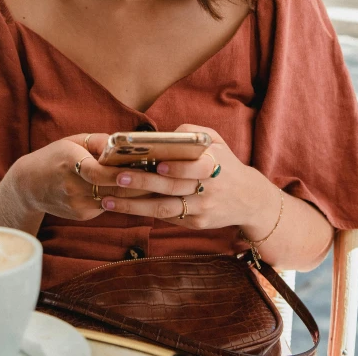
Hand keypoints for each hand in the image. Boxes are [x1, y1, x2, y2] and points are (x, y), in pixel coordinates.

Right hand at [13, 133, 150, 221]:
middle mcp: (73, 188)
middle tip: (164, 177)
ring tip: (159, 184)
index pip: (99, 173)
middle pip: (114, 191)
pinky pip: (107, 206)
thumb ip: (99, 142)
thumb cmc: (55, 156)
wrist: (28, 185)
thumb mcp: (73, 141)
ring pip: (115, 201)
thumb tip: (125, 144)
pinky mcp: (81, 216)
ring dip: (137, 194)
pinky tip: (138, 192)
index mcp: (69, 164)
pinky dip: (122, 199)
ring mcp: (77, 206)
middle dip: (140, 185)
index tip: (146, 167)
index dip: (123, 173)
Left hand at [99, 123, 269, 229]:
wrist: (248, 199)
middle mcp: (208, 190)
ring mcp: (201, 210)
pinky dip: (144, 212)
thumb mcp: (216, 141)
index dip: (177, 167)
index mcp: (214, 166)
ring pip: (164, 209)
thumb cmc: (225, 163)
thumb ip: (193, 132)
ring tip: (109, 200)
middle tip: (117, 177)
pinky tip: (123, 207)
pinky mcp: (196, 223)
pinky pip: (167, 217)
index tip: (157, 164)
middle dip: (143, 183)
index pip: (196, 168)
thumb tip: (166, 135)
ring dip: (134, 206)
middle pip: (172, 189)